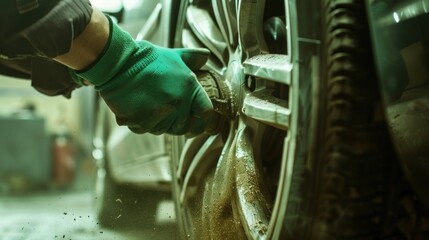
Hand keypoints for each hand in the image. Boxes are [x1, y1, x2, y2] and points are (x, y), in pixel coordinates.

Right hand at [72, 17, 212, 134]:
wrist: (118, 63)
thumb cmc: (147, 59)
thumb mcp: (174, 55)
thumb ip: (192, 59)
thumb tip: (205, 56)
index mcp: (190, 87)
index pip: (205, 113)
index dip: (201, 120)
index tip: (195, 123)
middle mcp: (178, 102)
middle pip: (184, 126)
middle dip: (176, 123)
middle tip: (164, 112)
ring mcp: (161, 113)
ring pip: (164, 130)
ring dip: (158, 123)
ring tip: (148, 106)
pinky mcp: (142, 121)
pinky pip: (146, 130)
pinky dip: (141, 123)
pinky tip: (137, 108)